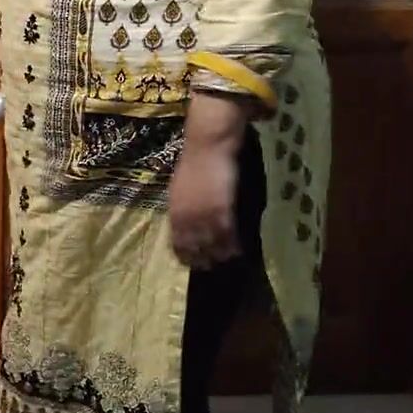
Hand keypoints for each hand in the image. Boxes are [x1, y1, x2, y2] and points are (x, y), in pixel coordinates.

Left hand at [168, 94, 251, 268]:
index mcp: (174, 211)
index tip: (191, 263)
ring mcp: (204, 215)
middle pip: (194, 247)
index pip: (176, 242)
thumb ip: (182, 207)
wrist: (207, 146)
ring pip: (212, 244)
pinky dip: (233, 245)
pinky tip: (238, 250)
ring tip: (227, 261)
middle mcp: (186, 217)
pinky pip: (227, 235)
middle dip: (202, 259)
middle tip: (212, 266)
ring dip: (219, 255)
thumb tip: (186, 222)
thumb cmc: (194, 163)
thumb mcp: (179, 188)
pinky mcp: (222, 210)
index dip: (184, 255)